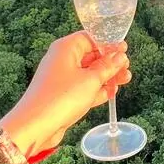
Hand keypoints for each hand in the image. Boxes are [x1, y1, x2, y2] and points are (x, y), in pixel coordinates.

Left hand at [0, 33, 130, 160]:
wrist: (36, 125)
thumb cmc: (61, 97)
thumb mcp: (91, 79)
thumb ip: (107, 67)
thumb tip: (119, 57)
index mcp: (65, 48)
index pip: (90, 38)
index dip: (108, 43)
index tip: (124, 50)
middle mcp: (62, 61)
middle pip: (90, 56)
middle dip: (110, 62)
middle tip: (127, 67)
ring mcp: (62, 79)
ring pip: (89, 73)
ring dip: (107, 76)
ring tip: (126, 79)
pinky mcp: (63, 96)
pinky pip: (84, 88)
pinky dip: (97, 90)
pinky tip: (111, 93)